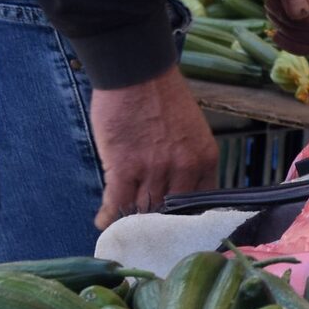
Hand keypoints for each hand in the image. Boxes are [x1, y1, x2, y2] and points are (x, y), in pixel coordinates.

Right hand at [91, 67, 219, 228]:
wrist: (137, 72)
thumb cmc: (163, 98)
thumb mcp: (191, 132)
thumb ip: (189, 161)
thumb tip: (177, 189)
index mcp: (205, 159)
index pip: (201, 203)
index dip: (186, 218)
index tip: (175, 228)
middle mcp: (184, 168)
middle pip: (171, 211)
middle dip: (159, 225)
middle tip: (147, 235)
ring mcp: (155, 169)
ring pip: (145, 209)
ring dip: (133, 222)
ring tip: (125, 230)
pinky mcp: (125, 166)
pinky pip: (118, 202)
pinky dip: (110, 216)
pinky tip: (104, 222)